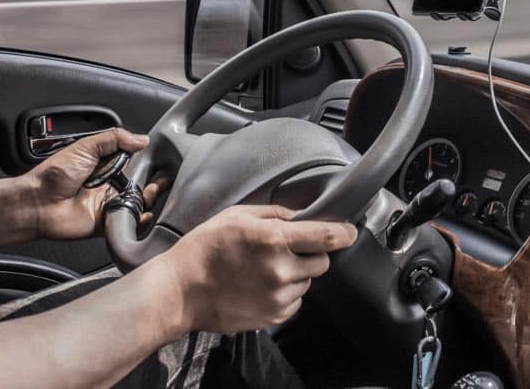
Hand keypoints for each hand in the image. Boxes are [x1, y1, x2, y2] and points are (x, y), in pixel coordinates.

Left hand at [21, 128, 165, 239]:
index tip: (161, 160)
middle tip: (161, 180)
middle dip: (154, 182)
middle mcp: (109, 185)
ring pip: (138, 203)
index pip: (135, 162)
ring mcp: (108, 204)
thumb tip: (142, 139)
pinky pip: (128, 223)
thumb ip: (115, 138)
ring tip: (150, 193)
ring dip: (148, 199)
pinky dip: (139, 220)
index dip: (148, 162)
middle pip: (141, 184)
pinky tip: (143, 213)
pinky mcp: (107, 223)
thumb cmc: (53, 174)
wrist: (37, 202)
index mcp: (105, 165)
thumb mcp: (85, 146)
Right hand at [158, 204, 357, 333]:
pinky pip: (294, 302)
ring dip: (296, 274)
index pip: (327, 236)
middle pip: (322, 262)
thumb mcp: (237, 215)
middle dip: (312, 253)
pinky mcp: (272, 317)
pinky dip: (285, 294)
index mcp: (274, 239)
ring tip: (265, 269)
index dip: (344, 233)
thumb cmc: (205, 248)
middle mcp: (281, 270)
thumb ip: (274, 213)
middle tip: (288, 249)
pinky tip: (261, 286)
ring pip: (307, 282)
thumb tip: (300, 216)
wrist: (180, 291)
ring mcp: (277, 297)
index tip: (349, 231)